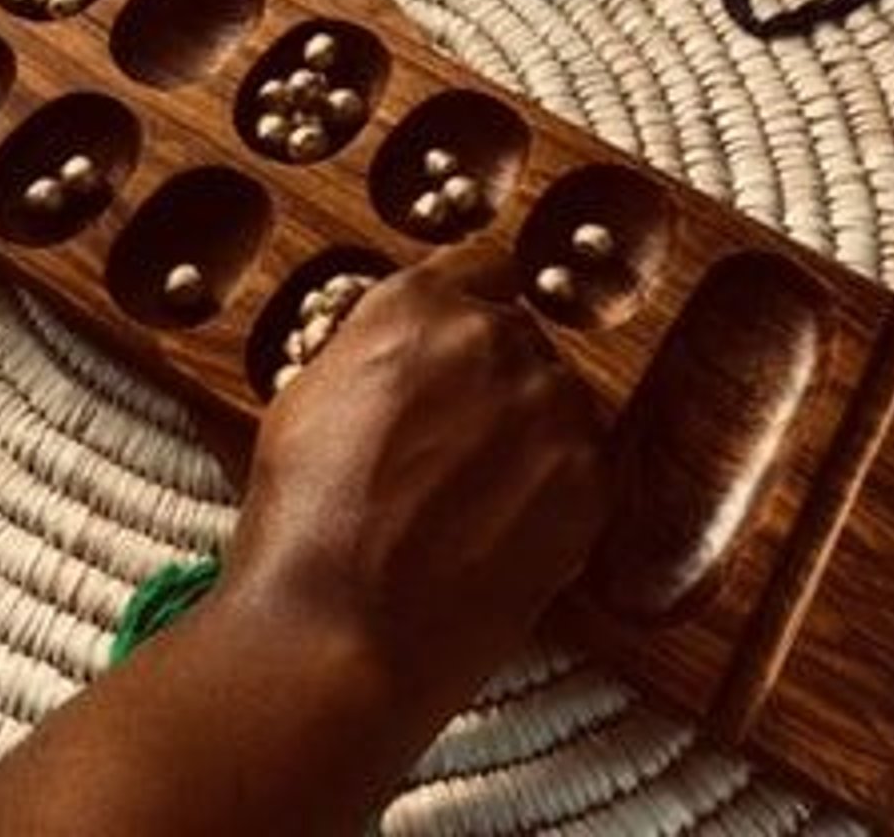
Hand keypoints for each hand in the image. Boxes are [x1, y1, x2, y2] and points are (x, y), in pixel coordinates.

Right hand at [222, 242, 608, 723]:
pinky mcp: (590, 479)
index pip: (479, 269)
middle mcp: (493, 338)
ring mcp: (550, 408)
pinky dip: (555, 492)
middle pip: (520, 339)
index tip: (464, 349)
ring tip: (475, 500)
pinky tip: (501, 531)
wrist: (339, 624)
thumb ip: (374, 352)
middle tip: (459, 446)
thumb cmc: (304, 519)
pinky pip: (586, 466)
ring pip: (559, 402)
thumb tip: (403, 354)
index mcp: (416, 305)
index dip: (469, 312)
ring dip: (531, 436)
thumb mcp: (308, 395)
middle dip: (496, 382)